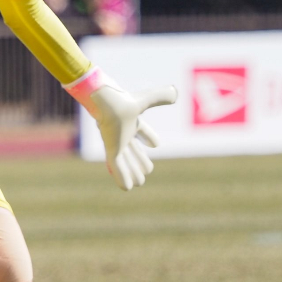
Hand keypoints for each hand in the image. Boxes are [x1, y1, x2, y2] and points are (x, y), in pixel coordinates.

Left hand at [67, 69, 176, 190]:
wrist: (105, 103)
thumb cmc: (122, 100)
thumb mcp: (145, 100)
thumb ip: (160, 96)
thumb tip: (176, 93)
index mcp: (131, 120)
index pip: (142, 130)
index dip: (148, 137)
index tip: (155, 144)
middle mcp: (123, 132)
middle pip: (133, 149)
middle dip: (140, 159)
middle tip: (148, 169)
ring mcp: (116, 142)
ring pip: (127, 161)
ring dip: (134, 171)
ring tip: (140, 182)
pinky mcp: (112, 150)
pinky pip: (118, 167)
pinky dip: (123, 178)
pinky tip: (127, 188)